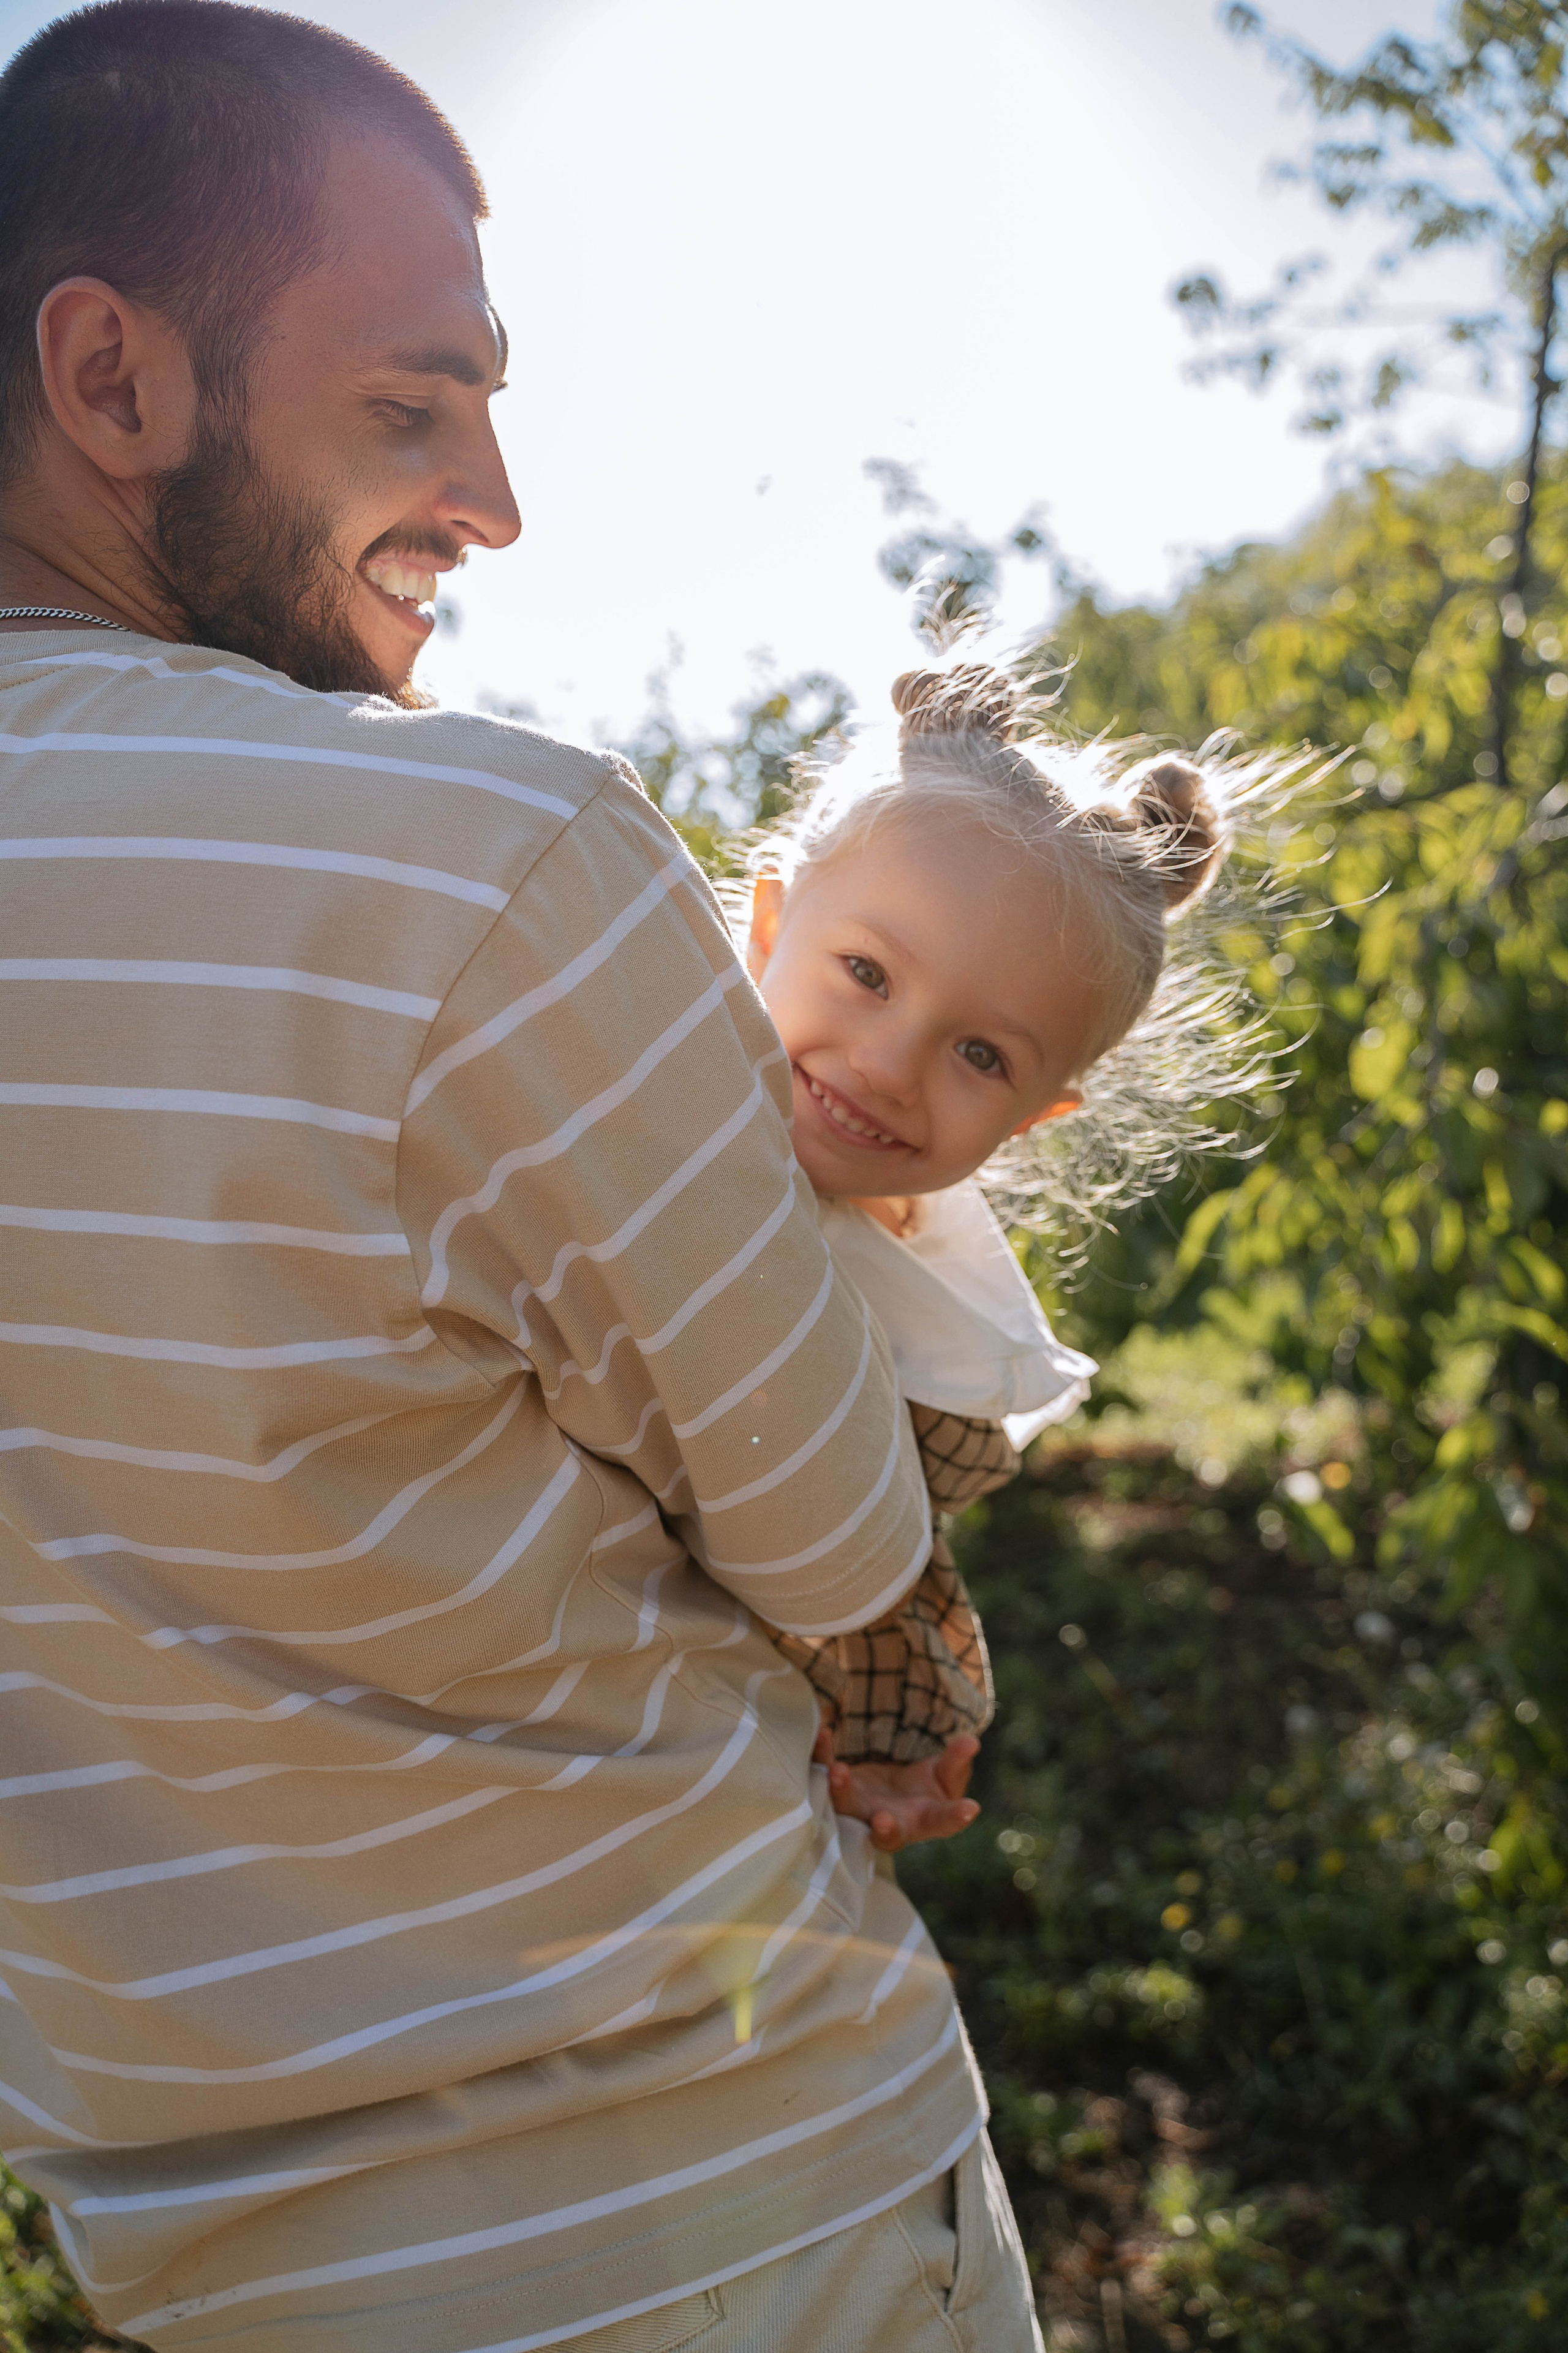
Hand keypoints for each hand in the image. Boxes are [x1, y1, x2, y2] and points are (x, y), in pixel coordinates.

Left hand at [813, 1724, 980, 1853]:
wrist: (887, 1787)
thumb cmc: (923, 1787)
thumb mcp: (944, 1774)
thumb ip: (956, 1761)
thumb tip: (971, 1741)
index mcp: (925, 1820)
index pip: (944, 1822)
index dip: (955, 1817)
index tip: (970, 1808)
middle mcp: (890, 1822)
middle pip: (887, 1833)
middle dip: (885, 1829)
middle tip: (883, 1819)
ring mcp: (859, 1810)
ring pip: (846, 1809)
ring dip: (841, 1792)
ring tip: (838, 1771)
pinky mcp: (837, 1791)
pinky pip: (824, 1776)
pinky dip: (821, 1757)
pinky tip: (822, 1734)